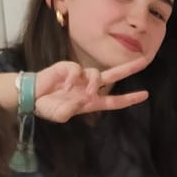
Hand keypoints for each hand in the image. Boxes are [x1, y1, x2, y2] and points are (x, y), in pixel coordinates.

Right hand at [35, 57, 151, 121]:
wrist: (32, 97)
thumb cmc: (47, 107)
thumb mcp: (59, 115)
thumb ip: (70, 110)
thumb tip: (83, 100)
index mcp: (91, 102)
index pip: (114, 100)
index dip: (130, 98)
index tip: (145, 95)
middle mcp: (88, 88)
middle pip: (113, 75)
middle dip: (129, 68)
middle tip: (145, 61)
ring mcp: (80, 77)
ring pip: (96, 74)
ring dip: (93, 83)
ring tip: (83, 93)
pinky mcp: (68, 67)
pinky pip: (76, 69)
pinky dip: (73, 77)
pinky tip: (64, 85)